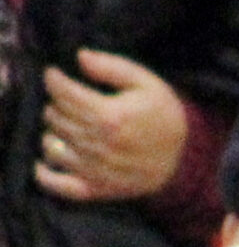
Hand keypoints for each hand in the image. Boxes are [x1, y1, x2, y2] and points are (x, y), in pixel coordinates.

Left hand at [37, 51, 190, 202]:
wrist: (185, 160)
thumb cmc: (163, 117)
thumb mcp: (147, 83)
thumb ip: (113, 67)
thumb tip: (80, 57)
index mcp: (110, 116)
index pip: (62, 92)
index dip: (53, 79)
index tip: (55, 75)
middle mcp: (99, 144)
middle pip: (54, 116)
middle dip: (56, 104)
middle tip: (68, 101)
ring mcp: (95, 170)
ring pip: (51, 145)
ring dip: (53, 132)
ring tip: (67, 126)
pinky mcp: (95, 189)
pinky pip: (58, 185)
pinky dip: (45, 175)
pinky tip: (44, 163)